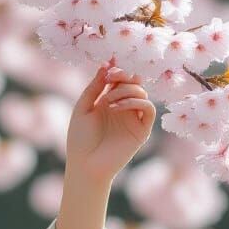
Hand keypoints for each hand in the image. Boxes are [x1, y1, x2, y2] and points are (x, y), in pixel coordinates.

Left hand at [65, 63, 155, 182]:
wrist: (85, 165)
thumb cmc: (80, 139)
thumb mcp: (83, 108)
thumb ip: (94, 87)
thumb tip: (106, 64)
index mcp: (108, 101)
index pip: (120, 79)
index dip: (117, 68)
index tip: (109, 64)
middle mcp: (123, 108)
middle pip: (134, 82)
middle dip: (125, 75)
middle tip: (112, 77)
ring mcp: (133, 118)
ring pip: (141, 92)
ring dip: (125, 90)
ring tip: (108, 101)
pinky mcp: (141, 130)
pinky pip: (149, 109)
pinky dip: (136, 102)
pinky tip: (117, 107)